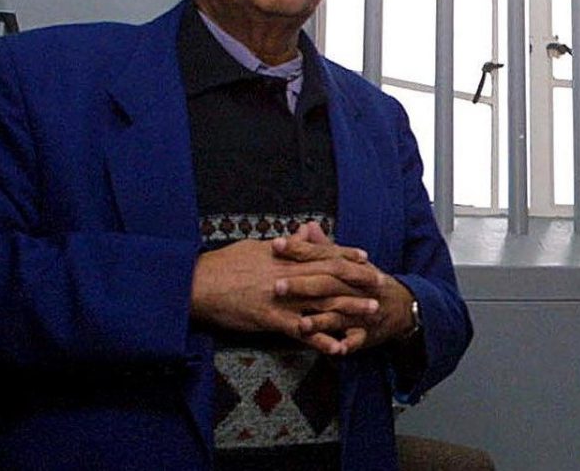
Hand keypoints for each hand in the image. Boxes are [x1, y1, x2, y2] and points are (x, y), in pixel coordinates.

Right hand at [190, 229, 381, 354]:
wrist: (199, 284)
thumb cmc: (224, 264)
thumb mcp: (256, 247)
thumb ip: (283, 243)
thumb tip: (301, 231)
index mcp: (284, 256)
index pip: (322, 253)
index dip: (346, 255)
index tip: (365, 258)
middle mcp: (287, 274)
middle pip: (330, 275)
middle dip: (358, 280)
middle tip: (381, 284)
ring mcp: (281, 297)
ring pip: (322, 302)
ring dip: (349, 308)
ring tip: (371, 313)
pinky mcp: (270, 318)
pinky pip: (301, 331)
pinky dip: (320, 339)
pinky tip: (338, 347)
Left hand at [273, 223, 415, 352]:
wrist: (402, 305)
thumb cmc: (367, 282)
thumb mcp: (349, 263)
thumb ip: (324, 247)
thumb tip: (307, 226)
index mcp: (347, 267)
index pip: (322, 255)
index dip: (300, 249)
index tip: (276, 244)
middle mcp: (354, 287)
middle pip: (328, 284)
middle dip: (303, 285)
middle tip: (277, 286)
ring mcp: (362, 310)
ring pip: (340, 314)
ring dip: (322, 320)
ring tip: (301, 325)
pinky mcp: (367, 332)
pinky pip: (358, 339)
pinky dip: (348, 344)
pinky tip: (336, 349)